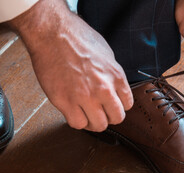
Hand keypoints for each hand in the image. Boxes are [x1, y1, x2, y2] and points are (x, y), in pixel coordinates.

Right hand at [8, 0, 132, 131]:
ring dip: (94, 122)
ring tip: (88, 114)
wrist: (52, 33)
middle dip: (110, 117)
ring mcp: (84, 97)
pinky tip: (75, 112)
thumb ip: (112, 74)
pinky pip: (77, 124)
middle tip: (101, 112)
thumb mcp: (106, 54)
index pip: (127, 104)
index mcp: (116, 77)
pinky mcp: (65, 101)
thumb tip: (114, 87)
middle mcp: (104, 89)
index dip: (119, 105)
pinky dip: (78, 121)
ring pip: (98, 125)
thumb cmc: (78, 38)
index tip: (112, 104)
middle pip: (116, 118)